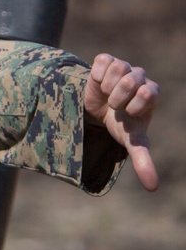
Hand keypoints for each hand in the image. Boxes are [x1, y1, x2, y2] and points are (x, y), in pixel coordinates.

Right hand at [84, 54, 159, 190]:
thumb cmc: (119, 124)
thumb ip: (143, 160)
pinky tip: (98, 83)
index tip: (126, 114)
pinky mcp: (106, 60)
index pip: (150, 92)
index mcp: (152, 94)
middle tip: (114, 105)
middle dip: (117, 97)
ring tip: (106, 94)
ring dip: (106, 87)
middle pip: (132, 80)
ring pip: (118, 67)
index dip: (134, 106)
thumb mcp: (131, 141)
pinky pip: (103, 60)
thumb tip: (153, 188)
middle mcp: (142, 78)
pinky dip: (97, 74)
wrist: (98, 109)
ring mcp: (124, 67)